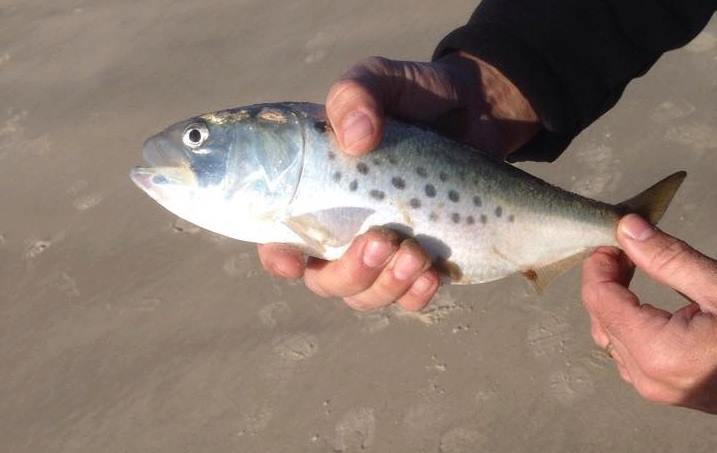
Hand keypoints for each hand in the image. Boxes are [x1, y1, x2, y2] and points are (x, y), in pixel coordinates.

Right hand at [259, 52, 539, 310]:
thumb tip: (355, 138)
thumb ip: (356, 95)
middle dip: (349, 273)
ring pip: (365, 295)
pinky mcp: (422, 260)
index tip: (293, 257)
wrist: (477, 108)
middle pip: (325, 280)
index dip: (279, 256)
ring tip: (416, 256)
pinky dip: (416, 295)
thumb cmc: (415, 95)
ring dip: (386, 287)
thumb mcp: (381, 79)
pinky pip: (408, 299)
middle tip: (382, 241)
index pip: (282, 237)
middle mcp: (345, 229)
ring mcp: (384, 250)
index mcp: (319, 191)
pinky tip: (433, 275)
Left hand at [582, 214, 716, 413]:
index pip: (599, 299)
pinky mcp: (664, 392)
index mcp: (658, 351)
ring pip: (609, 337)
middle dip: (605, 279)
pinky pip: (628, 354)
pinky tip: (642, 301)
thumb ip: (669, 259)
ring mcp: (654, 389)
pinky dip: (627, 323)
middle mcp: (647, 376)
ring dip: (613, 300)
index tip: (612, 238)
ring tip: (632, 268)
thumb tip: (628, 228)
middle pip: (600, 317)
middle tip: (625, 248)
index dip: (598, 264)